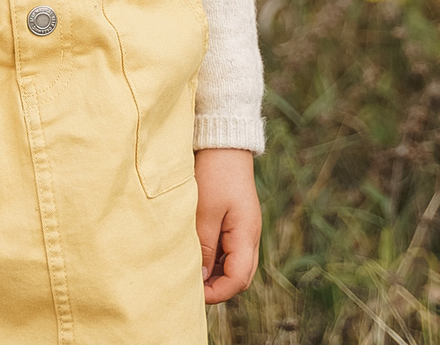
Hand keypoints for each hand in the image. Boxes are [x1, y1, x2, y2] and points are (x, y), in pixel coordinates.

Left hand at [196, 147, 260, 303]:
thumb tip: (200, 277)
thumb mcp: (205, 211)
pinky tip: (195, 255)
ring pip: (234, 265)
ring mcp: (244, 229)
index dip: (217, 293)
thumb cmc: (215, 174)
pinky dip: (214, 259)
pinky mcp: (236, 222)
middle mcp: (249, 236)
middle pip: (239, 276)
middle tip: (190, 288)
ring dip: (215, 273)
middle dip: (217, 288)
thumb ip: (203, 246)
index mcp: (246, 235)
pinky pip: (229, 250)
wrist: (224, 144)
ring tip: (189, 273)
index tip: (193, 294)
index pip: (238, 279)